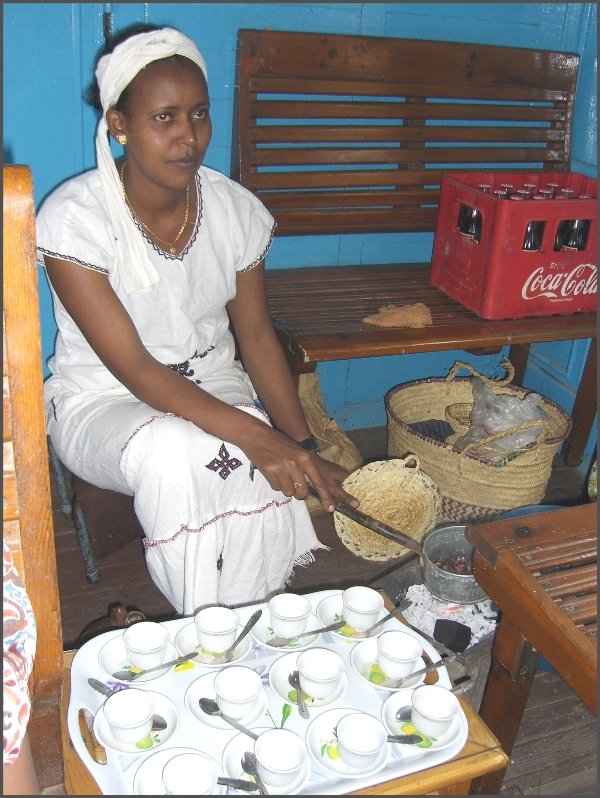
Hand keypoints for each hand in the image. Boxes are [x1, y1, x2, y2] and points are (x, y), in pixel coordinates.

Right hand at [243, 430, 358, 511]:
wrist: (256, 435)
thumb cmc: (278, 442)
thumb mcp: (297, 451)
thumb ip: (305, 467)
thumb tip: (312, 485)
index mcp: (306, 458)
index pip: (318, 481)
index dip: (325, 496)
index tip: (330, 508)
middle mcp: (296, 464)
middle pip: (303, 492)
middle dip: (299, 494)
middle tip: (295, 487)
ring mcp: (282, 469)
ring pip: (289, 492)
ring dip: (286, 488)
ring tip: (281, 475)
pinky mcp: (269, 472)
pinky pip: (276, 488)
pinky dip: (275, 483)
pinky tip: (272, 472)